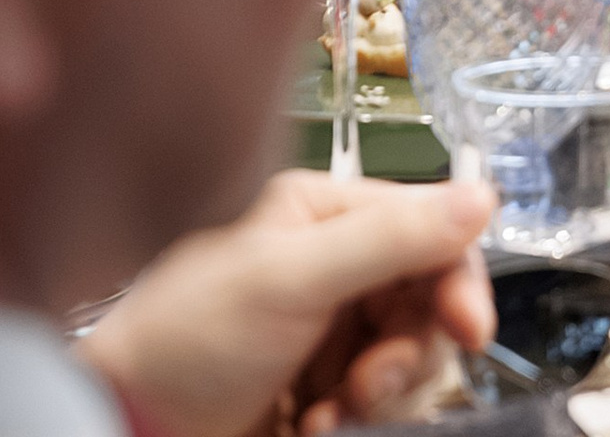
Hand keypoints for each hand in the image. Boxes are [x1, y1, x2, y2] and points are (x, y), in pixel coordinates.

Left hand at [84, 169, 497, 436]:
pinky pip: (374, 404)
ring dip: (381, 394)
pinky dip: (355, 420)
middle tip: (372, 385)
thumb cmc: (183, 341)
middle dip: (407, 352)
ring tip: (333, 414)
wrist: (127, 427)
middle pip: (423, 303)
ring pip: (405, 359)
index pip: (427, 230)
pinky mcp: (317, 390)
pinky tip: (314, 426)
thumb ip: (388, 238)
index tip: (467, 328)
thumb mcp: (291, 280)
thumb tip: (482, 196)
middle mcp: (331, 268)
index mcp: (325, 216)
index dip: (455, 277)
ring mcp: (324, 333)